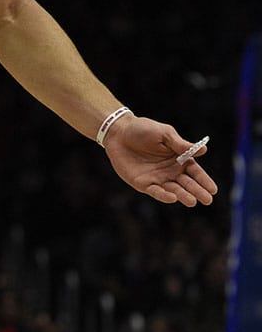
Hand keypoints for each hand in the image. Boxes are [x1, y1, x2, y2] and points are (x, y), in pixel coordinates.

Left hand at [103, 114, 217, 205]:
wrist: (118, 132)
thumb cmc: (143, 130)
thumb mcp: (164, 134)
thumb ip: (181, 145)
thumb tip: (204, 149)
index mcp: (179, 159)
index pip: (195, 172)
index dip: (204, 180)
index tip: (213, 189)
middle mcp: (170, 171)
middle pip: (187, 183)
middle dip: (197, 191)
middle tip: (207, 199)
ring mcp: (157, 178)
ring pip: (173, 189)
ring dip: (182, 195)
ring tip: (192, 201)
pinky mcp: (142, 183)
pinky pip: (155, 191)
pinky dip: (163, 195)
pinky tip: (172, 197)